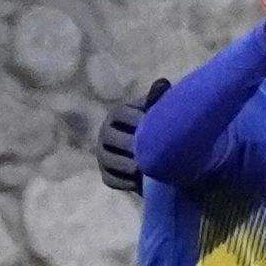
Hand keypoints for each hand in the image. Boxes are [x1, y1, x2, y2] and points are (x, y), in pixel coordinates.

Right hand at [95, 79, 169, 195]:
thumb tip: (162, 83)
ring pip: (109, 160)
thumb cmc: (155, 128)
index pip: (120, 114)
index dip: (135, 118)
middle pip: (111, 138)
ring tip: (143, 168)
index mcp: (116, 115)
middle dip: (129, 144)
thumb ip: (158, 99)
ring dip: (125, 164)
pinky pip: (112, 179)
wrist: (154, 154)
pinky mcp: (106, 176)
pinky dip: (124, 182)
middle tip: (149, 149)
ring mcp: (103, 156)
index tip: (152, 124)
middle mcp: (105, 134)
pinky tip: (139, 182)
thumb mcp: (156, 113)